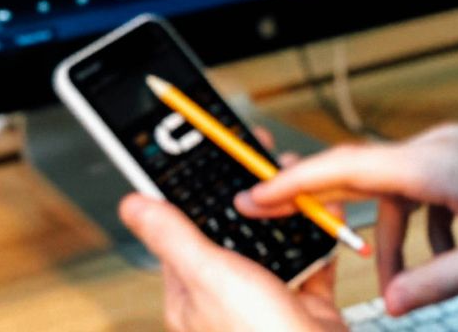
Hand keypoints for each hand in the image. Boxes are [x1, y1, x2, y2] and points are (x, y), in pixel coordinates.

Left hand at [121, 145, 346, 331]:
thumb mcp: (210, 276)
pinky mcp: (305, 301)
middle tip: (261, 159)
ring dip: (287, 208)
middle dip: (250, 193)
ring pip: (274, 239)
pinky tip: (325, 213)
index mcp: (192, 292)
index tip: (208, 156)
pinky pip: (312, 257)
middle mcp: (228, 294)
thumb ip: (174, 237)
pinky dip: (321, 233)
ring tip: (296, 180)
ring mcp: (268, 297)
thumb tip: (132, 205)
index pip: (185, 229)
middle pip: (234, 228)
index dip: (196, 190)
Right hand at [236, 120, 457, 316]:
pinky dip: (429, 220)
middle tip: (312, 246)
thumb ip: (439, 282)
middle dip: (343, 217)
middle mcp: (439, 145)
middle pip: (369, 181)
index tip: (253, 196)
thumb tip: (389, 305)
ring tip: (412, 283)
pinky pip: (432, 183)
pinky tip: (457, 251)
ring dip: (399, 235)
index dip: (295, 183)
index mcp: (434, 165)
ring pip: (404, 189)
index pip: (347, 169)